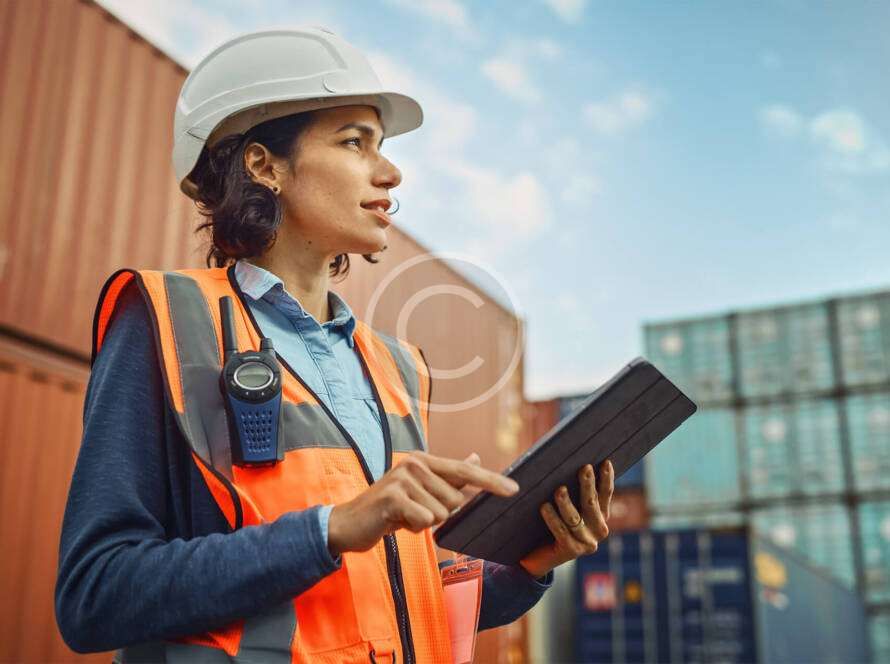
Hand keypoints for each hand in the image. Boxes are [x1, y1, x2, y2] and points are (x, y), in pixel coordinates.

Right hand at [327, 451, 518, 555]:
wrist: (348, 523)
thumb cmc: (389, 509)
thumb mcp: (420, 490)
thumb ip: (448, 476)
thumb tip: (476, 456)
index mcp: (424, 461)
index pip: (465, 470)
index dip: (491, 481)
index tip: (514, 490)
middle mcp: (415, 464)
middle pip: (455, 500)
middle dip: (439, 514)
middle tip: (413, 512)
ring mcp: (403, 478)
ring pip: (441, 513)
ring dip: (424, 523)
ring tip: (403, 517)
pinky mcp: (393, 497)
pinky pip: (424, 520)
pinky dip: (413, 528)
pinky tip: (396, 523)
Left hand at [518, 459, 613, 578]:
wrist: (538, 556)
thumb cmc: (552, 522)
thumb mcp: (566, 506)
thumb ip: (572, 490)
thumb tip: (568, 464)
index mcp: (600, 516)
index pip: (606, 494)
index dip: (607, 478)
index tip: (605, 462)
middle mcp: (599, 530)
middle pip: (591, 503)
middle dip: (588, 485)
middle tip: (584, 468)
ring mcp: (587, 542)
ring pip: (575, 518)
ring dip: (566, 503)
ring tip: (559, 490)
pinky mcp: (572, 551)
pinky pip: (561, 531)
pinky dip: (552, 519)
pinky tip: (544, 507)